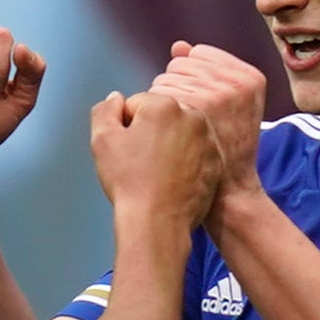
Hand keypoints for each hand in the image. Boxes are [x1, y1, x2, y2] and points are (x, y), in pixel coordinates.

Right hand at [91, 91, 219, 227]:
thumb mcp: (102, 140)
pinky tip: (171, 181)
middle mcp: (192, 116)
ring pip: (179, 135)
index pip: (136, 105)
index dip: (124, 128)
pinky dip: (184, 163)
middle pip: (161, 117)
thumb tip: (116, 98)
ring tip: (156, 174)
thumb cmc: (128, 180)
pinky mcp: (217, 162)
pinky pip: (195, 154)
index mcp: (164, 104)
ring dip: (167, 147)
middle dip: (149, 133)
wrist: (158, 221)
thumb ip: (105, 110)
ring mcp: (208, 140)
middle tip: (140, 163)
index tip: (125, 150)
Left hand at [149, 41, 266, 197]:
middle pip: (180, 64)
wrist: (227, 191)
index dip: (192, 78)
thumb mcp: (233, 106)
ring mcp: (212, 95)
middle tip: (189, 119)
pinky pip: (157, 95)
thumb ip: (210, 72)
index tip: (200, 105)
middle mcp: (234, 83)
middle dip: (176, 86)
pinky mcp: (189, 111)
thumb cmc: (225, 147)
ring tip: (179, 128)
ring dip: (164, 100)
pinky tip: (166, 133)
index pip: (199, 55)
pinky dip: (153, 111)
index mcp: (250, 78)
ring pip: (166, 79)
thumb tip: (178, 46)